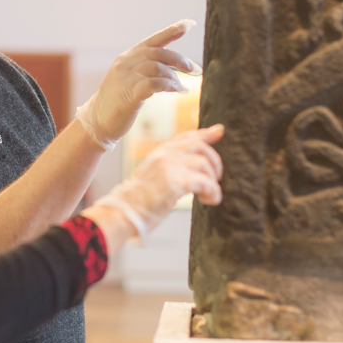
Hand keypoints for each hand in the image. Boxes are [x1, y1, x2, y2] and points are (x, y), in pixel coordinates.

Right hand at [76, 19, 201, 149]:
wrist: (95, 124)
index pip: (153, 40)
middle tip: (195, 70)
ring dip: (174, 77)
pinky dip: (168, 85)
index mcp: (127, 58)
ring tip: (181, 88)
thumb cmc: (115, 104)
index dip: (172, 30)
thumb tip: (170, 71)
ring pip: (157, 67)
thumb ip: (145, 72)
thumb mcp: (128, 81)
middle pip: (158, 52)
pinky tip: (176, 91)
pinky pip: (154, 84)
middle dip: (180, 60)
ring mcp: (126, 78)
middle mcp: (125, 63)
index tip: (189, 24)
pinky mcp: (129, 94)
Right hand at [93, 124, 223, 243]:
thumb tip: (189, 175)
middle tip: (217, 177)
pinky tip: (210, 200)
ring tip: (209, 195)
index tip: (219, 131)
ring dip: (212, 180)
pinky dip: (213, 192)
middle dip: (214, 160)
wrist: (123, 211)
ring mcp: (170, 165)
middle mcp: (165, 154)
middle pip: (200, 145)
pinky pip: (205, 182)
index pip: (186, 137)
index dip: (205, 133)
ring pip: (204, 162)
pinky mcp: (176, 181)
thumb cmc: (136, 201)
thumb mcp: (153, 176)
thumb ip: (169, 168)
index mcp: (160, 152)